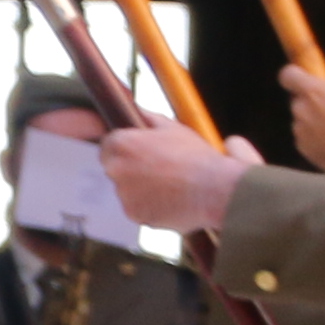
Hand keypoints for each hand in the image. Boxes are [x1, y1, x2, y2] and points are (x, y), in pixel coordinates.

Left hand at [99, 122, 246, 237]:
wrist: (214, 190)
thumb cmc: (196, 158)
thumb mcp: (172, 127)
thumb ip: (147, 117)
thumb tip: (136, 110)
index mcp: (122, 144)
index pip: (109, 144)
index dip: (126, 147)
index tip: (140, 151)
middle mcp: (117, 169)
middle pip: (116, 166)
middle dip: (132, 166)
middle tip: (158, 167)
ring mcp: (124, 194)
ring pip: (126, 189)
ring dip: (140, 187)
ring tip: (168, 183)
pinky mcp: (135, 214)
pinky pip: (137, 207)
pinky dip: (149, 205)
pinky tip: (169, 197)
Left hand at [281, 70, 324, 181]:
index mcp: (314, 91)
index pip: (288, 75)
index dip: (294, 75)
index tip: (300, 78)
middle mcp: (302, 109)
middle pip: (297, 99)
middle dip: (310, 102)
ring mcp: (300, 130)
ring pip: (301, 118)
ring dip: (313, 120)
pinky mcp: (302, 147)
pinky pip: (304, 136)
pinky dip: (314, 136)